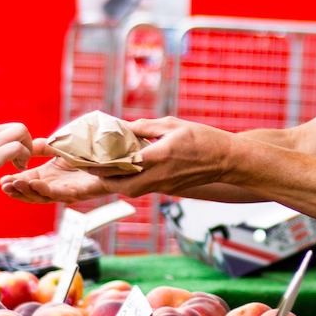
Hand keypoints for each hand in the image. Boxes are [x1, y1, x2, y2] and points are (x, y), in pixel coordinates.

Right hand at [0, 121, 33, 187]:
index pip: (1, 129)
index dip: (9, 141)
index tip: (9, 155)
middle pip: (17, 127)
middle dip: (25, 141)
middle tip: (22, 157)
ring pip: (22, 131)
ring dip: (27, 148)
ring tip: (21, 163)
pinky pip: (18, 148)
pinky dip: (24, 156)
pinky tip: (17, 168)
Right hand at [0, 144, 109, 202]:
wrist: (116, 156)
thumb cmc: (90, 153)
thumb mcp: (61, 147)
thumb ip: (44, 147)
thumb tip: (26, 145)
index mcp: (50, 176)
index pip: (28, 181)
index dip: (15, 182)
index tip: (1, 180)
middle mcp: (57, 185)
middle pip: (32, 193)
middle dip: (17, 191)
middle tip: (3, 186)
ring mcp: (68, 191)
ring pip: (44, 196)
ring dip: (28, 192)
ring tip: (14, 186)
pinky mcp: (81, 192)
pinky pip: (61, 193)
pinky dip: (47, 190)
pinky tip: (36, 184)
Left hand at [85, 116, 234, 197]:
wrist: (226, 160)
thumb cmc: (203, 139)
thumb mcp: (173, 124)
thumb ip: (146, 126)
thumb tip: (125, 128)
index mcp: (159, 156)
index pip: (123, 164)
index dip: (103, 164)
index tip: (89, 159)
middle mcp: (159, 176)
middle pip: (122, 187)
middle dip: (104, 181)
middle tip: (92, 169)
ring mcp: (164, 186)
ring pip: (131, 190)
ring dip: (116, 183)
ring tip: (105, 171)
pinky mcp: (168, 190)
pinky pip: (143, 188)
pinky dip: (131, 182)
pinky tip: (127, 171)